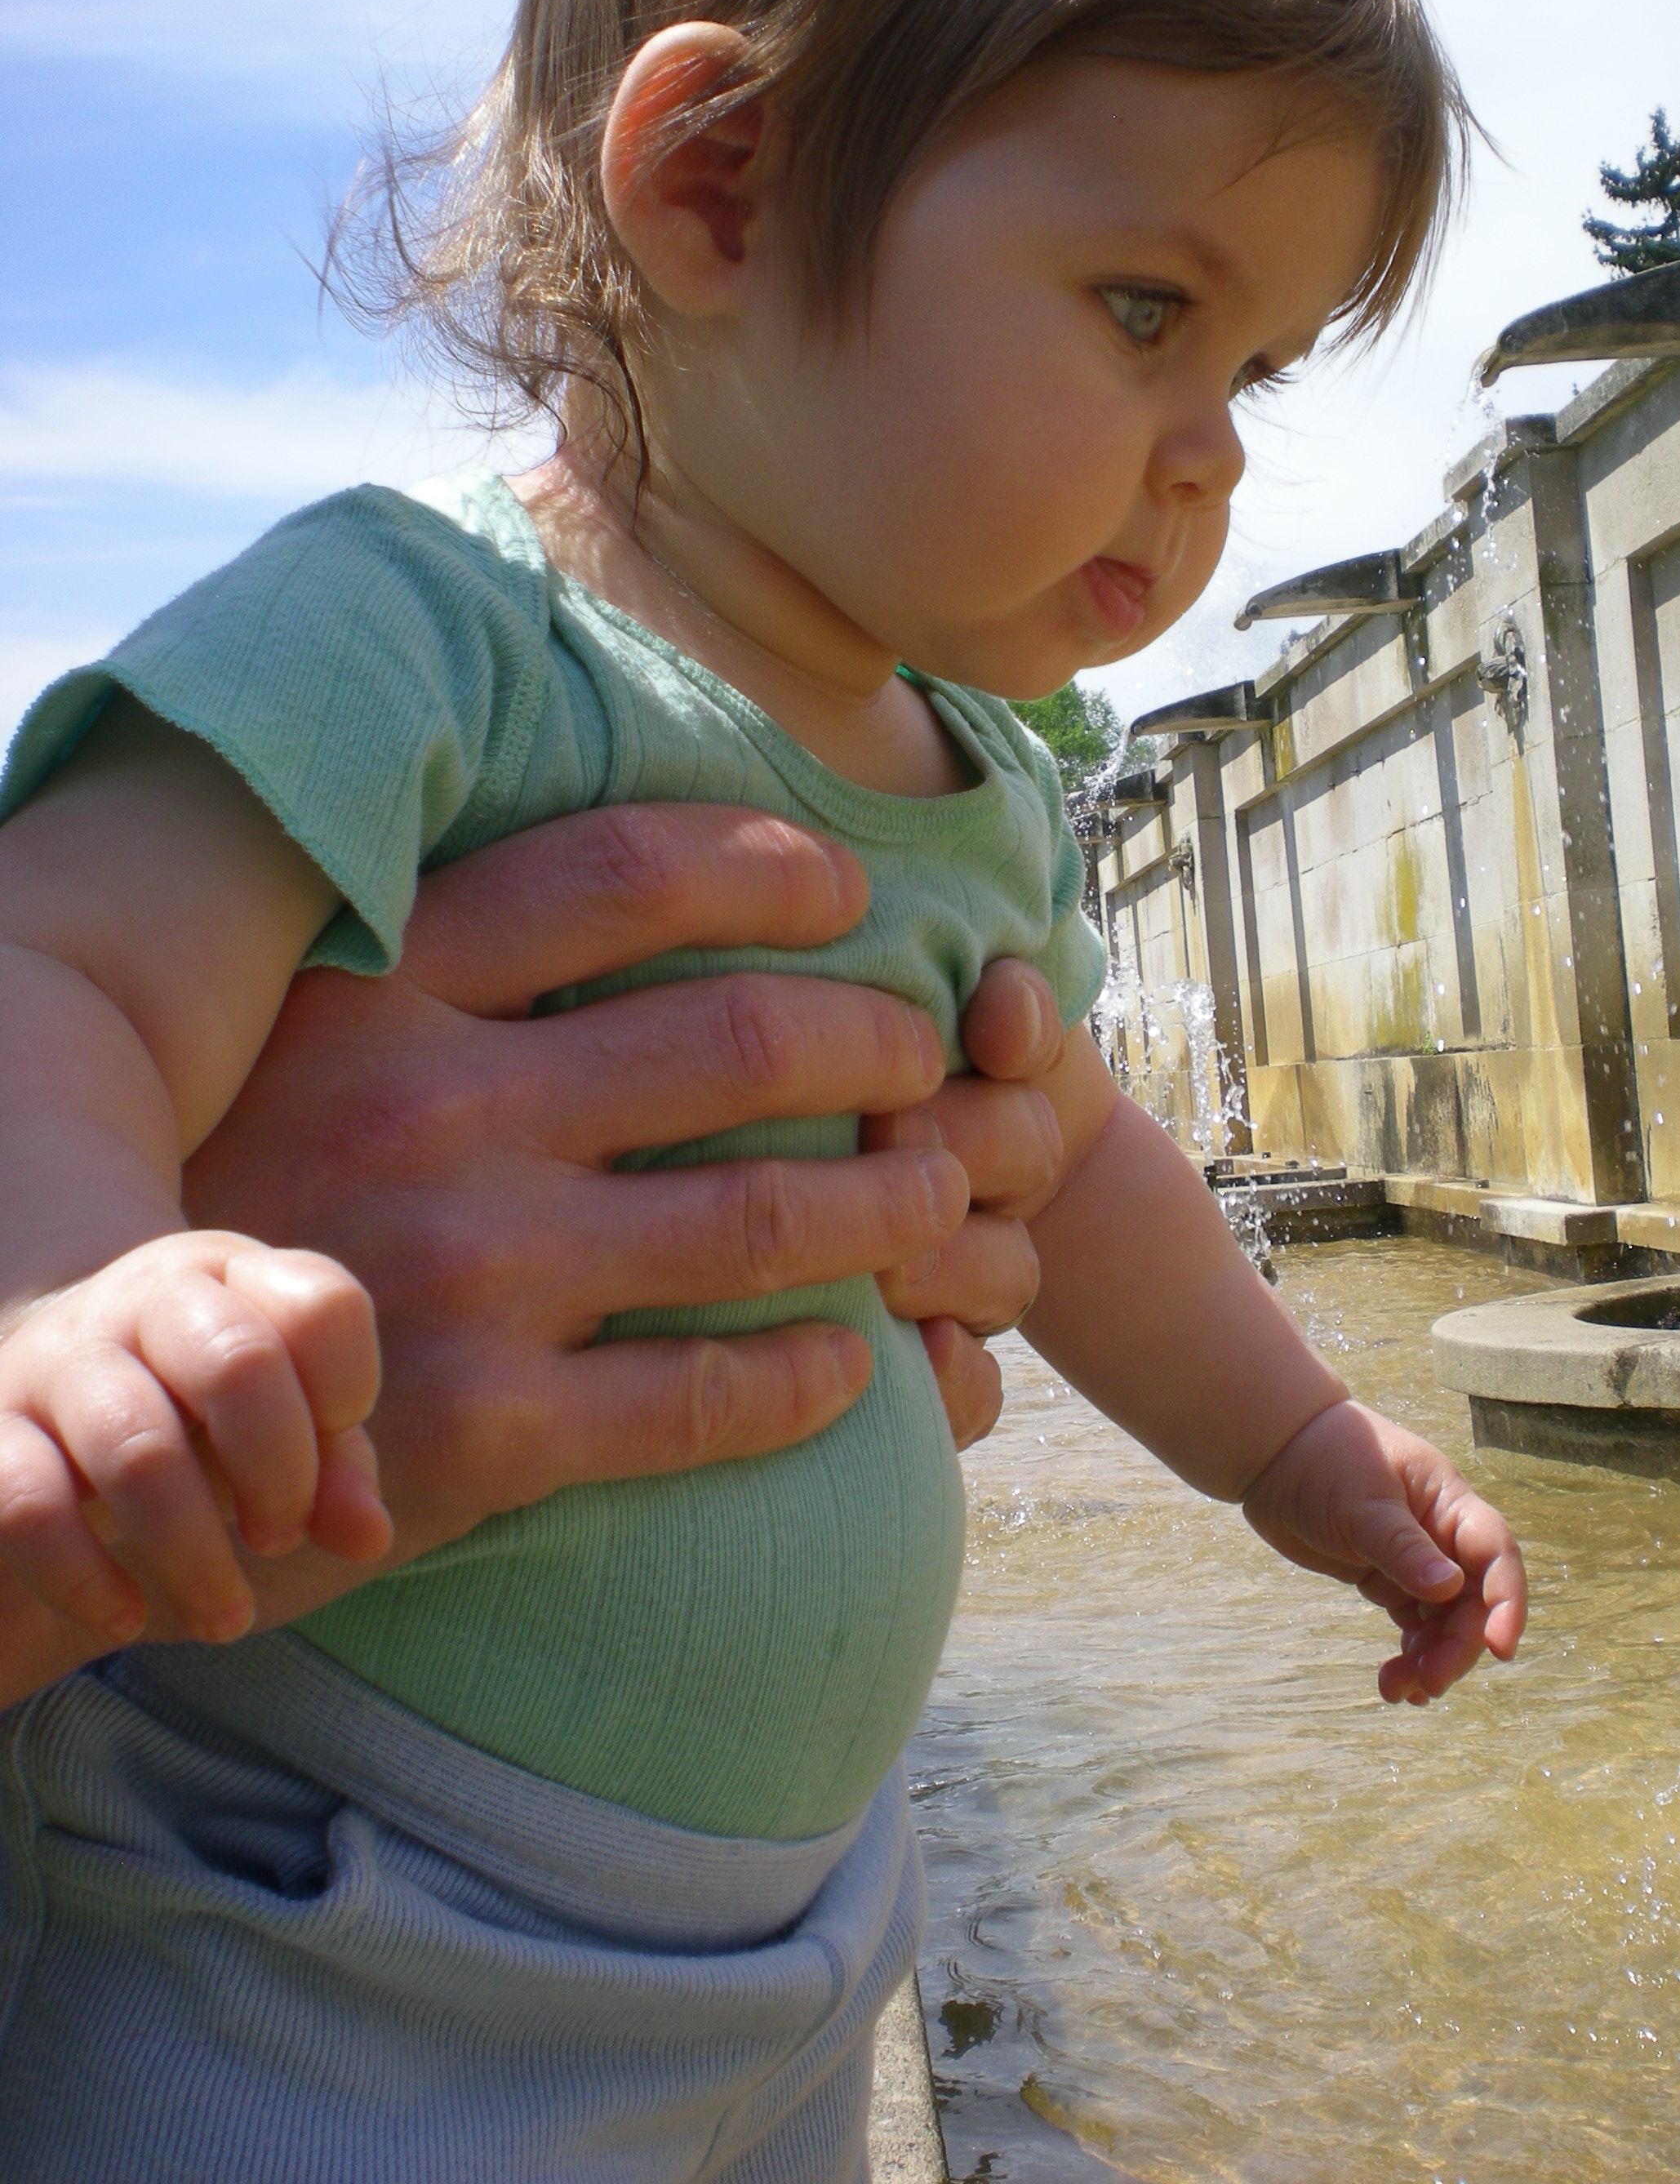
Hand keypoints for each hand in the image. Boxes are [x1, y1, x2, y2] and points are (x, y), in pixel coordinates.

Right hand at [0, 1233, 388, 1648]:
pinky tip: (123, 1618)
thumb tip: (368, 1536)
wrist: (47, 1383)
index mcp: (233, 1276)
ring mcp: (59, 1360)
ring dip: (194, 1554)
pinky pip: (29, 1505)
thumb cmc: (194, 1407)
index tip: (330, 1462)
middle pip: (239, 1365)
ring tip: (224, 1614)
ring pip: (138, 1449)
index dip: (347, 1392)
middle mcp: (145, 1299)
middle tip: (278, 1538)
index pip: (320, 1307)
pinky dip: (85, 1579)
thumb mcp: (277, 1413)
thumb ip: (337, 1468)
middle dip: (280, 1476)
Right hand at [1, 803, 1065, 1703]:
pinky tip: (856, 1361)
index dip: (765, 866)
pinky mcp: (490, 1432)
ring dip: (892, 1203)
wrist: (123, 1433)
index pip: (618, 876)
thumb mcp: (302, 1050)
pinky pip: (713, 1394)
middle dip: (876, 1042)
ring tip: (936, 1195)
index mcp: (383, 993)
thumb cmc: (245, 1206)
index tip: (849, 889)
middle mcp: (434, 1111)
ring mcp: (469, 1272)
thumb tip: (644, 897)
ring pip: (763, 1215)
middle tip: (922, 1059)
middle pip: (736, 1040)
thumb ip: (443, 973)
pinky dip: (820, 1375)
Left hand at [1241, 1399, 1526, 1704]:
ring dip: (1432, 1659)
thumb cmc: (1322, 1460)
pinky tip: (1395, 1684)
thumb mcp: (1361, 1503)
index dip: (1506, 1602)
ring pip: (1443, 1621)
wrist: (1273, 1454)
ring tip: (1400, 1691)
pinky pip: (1413, 1625)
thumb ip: (1402, 1547)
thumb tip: (1449, 1589)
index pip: (1495, 1556)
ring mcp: (1415, 1560)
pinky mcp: (1388, 1579)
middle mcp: (1441, 1535)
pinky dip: (1410, 1655)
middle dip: (1457, 1646)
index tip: (1500, 1648)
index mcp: (1448, 1504)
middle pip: (1471, 1601)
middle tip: (1430, 1682)